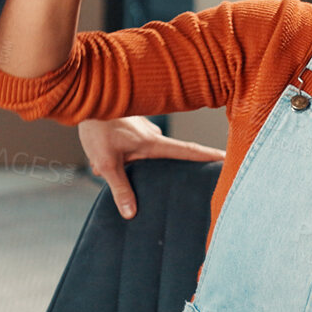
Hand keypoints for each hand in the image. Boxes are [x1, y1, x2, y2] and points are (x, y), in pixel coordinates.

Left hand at [76, 115, 225, 219]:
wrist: (83, 97)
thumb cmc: (96, 127)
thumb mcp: (106, 163)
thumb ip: (120, 188)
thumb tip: (132, 213)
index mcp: (153, 143)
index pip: (187, 151)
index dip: (208, 156)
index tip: (227, 158)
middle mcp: (152, 134)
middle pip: (169, 154)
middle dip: (166, 166)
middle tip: (165, 173)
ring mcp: (142, 127)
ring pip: (145, 151)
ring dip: (132, 160)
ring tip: (112, 165)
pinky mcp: (131, 124)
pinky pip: (132, 144)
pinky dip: (122, 152)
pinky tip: (105, 156)